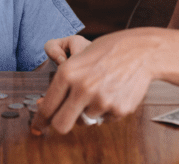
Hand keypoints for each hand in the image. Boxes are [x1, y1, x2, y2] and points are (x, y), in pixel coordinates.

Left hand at [32, 29, 160, 133]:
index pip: (47, 107)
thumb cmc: (106, 52)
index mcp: (67, 73)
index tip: (37, 127)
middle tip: (64, 119)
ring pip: (86, 120)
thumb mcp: (77, 59)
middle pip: (61, 124)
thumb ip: (61, 84)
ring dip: (90, 110)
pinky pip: (105, 119)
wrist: (140, 51)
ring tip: (101, 90)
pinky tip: (114, 91)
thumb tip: (44, 106)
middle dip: (59, 125)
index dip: (40, 121)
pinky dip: (107, 110)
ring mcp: (101, 101)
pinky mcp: (118, 110)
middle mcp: (82, 88)